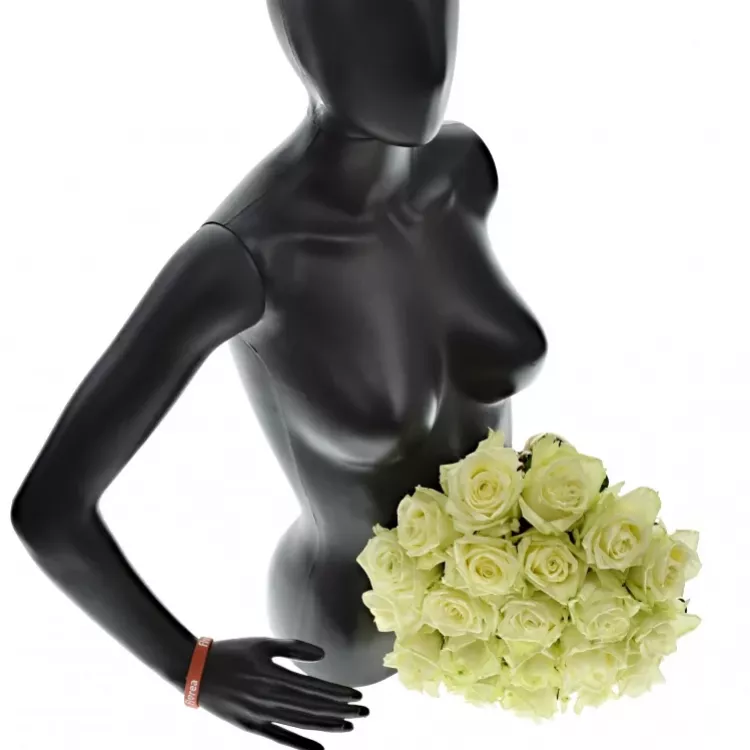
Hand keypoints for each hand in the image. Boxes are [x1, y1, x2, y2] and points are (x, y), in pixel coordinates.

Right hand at [197, 637, 368, 749]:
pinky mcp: (251, 726)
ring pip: (301, 724)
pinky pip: (280, 738)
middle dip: (341, 710)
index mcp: (275, 676)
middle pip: (313, 708)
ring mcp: (261, 715)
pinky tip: (318, 748)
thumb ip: (294, 648)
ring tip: (349, 726)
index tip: (357, 696)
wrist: (196, 671)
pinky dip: (300, 744)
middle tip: (364, 712)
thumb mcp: (263, 642)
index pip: (315, 688)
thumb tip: (322, 656)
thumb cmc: (232, 651)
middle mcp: (271, 699)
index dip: (338, 693)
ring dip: (327, 726)